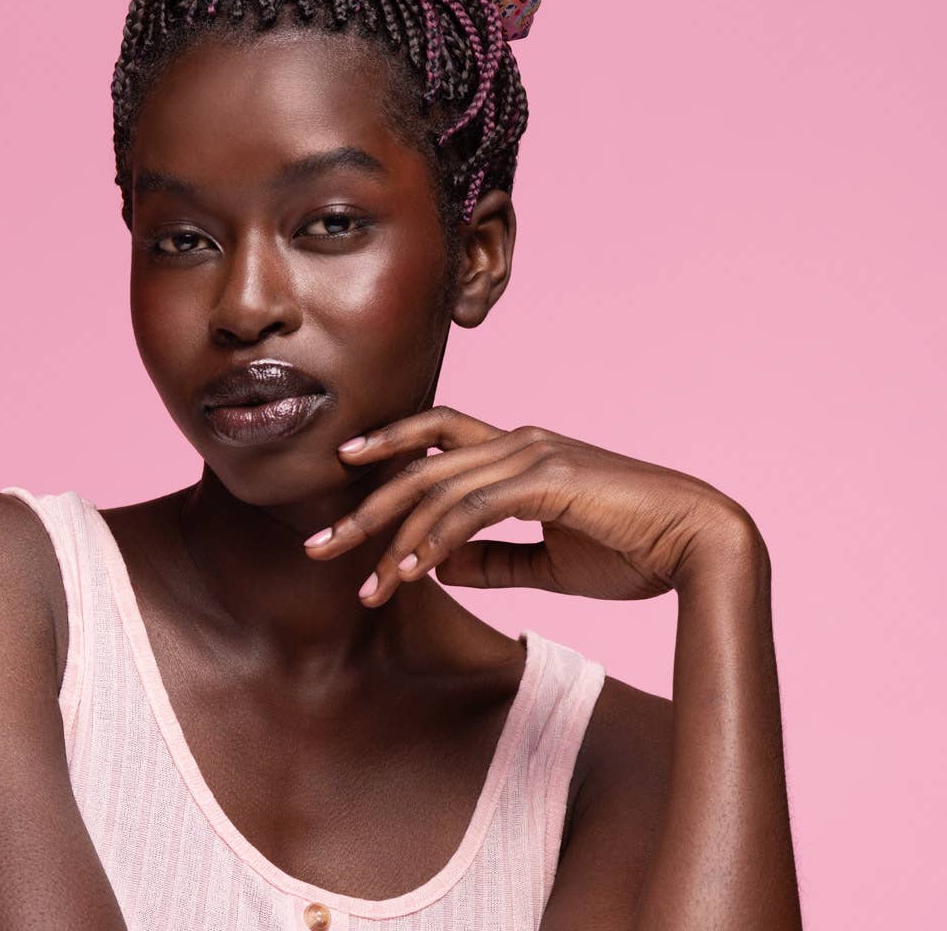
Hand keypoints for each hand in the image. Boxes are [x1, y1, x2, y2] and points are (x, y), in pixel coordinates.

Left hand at [303, 407, 761, 605]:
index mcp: (519, 450)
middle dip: (364, 501)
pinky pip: (471, 508)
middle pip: (419, 460)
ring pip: (436, 487)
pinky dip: (434, 539)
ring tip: (362, 583)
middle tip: (320, 543)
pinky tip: (410, 573)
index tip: (344, 470)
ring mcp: (531, 454)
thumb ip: (491, 559)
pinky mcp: (546, 478)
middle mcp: (518, 441)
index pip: (436, 435)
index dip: (388, 445)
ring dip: (393, 537)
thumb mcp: (548, 560)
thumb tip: (437, 565)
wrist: (699, 543)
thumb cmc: (631, 549)